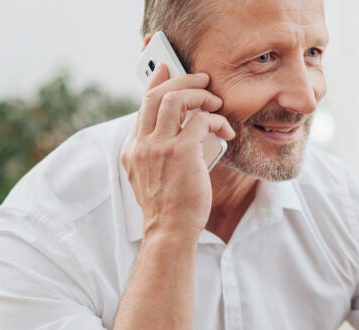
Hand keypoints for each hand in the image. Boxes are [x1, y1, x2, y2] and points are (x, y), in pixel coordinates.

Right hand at [120, 64, 234, 241]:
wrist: (169, 231)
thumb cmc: (168, 209)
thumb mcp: (151, 177)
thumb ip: (157, 153)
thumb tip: (180, 131)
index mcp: (133, 149)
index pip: (143, 105)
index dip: (156, 83)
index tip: (166, 70)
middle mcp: (142, 144)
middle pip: (158, 94)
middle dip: (182, 80)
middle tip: (202, 79)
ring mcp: (159, 147)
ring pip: (176, 99)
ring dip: (200, 94)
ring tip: (215, 100)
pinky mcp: (181, 152)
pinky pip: (201, 120)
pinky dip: (216, 119)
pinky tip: (225, 127)